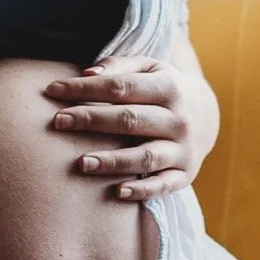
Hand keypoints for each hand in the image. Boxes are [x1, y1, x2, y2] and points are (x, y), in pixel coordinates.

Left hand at [45, 54, 211, 201]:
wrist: (206, 117)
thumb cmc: (162, 90)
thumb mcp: (149, 68)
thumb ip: (118, 67)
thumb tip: (86, 75)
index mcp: (169, 87)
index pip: (121, 87)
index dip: (86, 89)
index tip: (54, 90)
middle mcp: (178, 120)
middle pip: (130, 119)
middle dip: (91, 120)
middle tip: (58, 121)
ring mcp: (183, 149)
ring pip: (145, 156)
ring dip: (113, 161)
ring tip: (81, 162)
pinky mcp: (184, 175)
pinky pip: (163, 185)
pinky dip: (143, 190)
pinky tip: (118, 192)